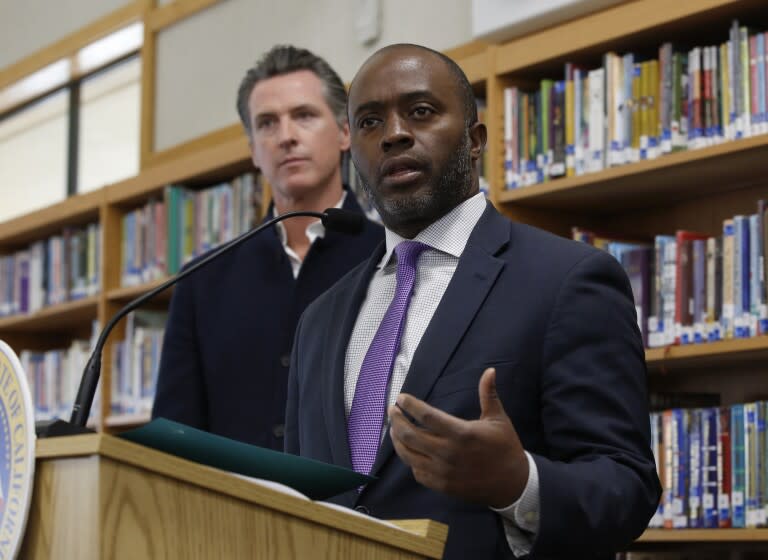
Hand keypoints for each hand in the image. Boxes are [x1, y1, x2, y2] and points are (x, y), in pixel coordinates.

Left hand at [388, 367, 528, 507]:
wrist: (513, 484)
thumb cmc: (505, 447)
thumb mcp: (499, 419)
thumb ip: (489, 394)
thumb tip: (490, 370)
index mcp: (461, 433)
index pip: (427, 416)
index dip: (410, 405)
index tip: (401, 398)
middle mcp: (448, 453)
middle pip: (410, 435)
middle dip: (396, 420)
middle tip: (392, 411)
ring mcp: (443, 472)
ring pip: (408, 455)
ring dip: (397, 440)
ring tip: (394, 429)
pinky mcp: (442, 485)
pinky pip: (417, 472)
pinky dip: (410, 460)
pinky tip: (409, 450)